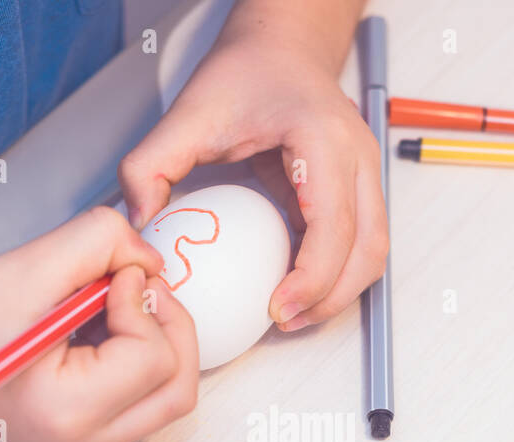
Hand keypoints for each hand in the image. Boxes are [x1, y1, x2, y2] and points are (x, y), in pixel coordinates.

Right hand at [0, 207, 199, 441]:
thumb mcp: (28, 267)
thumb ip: (101, 243)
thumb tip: (151, 259)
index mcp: (69, 414)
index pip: (156, 357)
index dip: (145, 302)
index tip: (112, 275)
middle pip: (179, 387)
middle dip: (170, 326)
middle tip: (133, 286)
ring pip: (167, 397)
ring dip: (156, 342)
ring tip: (109, 308)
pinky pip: (141, 401)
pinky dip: (138, 360)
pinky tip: (98, 331)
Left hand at [119, 5, 386, 331]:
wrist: (280, 47)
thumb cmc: (245, 73)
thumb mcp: (187, 113)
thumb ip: (149, 165)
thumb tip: (138, 222)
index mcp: (322, 140)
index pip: (334, 226)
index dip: (311, 278)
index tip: (277, 308)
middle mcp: (358, 156)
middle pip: (368, 249)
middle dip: (331, 298)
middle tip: (285, 321)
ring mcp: (367, 172)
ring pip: (374, 251)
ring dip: (341, 292)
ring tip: (294, 315)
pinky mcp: (361, 187)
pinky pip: (362, 243)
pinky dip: (338, 274)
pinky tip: (299, 289)